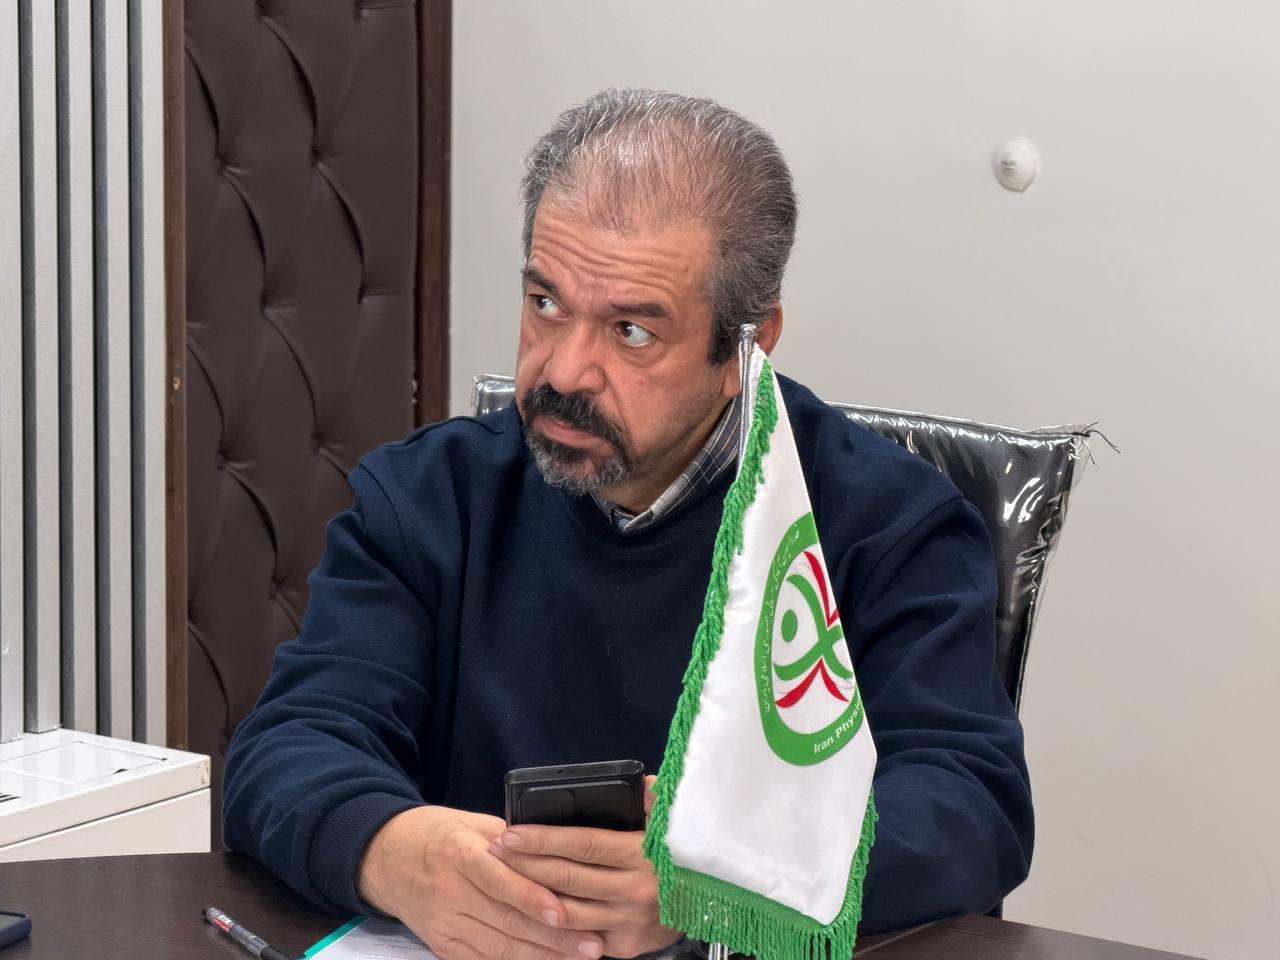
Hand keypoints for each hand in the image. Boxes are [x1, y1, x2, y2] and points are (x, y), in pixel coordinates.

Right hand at [357, 805, 606, 959]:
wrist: (387, 858)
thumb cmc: (440, 834)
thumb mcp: (473, 824)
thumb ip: (513, 841)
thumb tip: (558, 851)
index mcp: (458, 853)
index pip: (498, 880)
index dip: (531, 898)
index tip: (563, 912)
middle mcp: (449, 892)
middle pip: (506, 920)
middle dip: (554, 936)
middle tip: (593, 944)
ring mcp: (444, 924)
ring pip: (499, 948)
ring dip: (543, 956)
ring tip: (581, 957)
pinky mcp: (442, 946)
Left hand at [493, 777, 680, 958]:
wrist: (715, 903)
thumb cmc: (684, 854)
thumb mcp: (674, 819)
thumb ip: (655, 797)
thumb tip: (639, 782)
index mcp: (642, 855)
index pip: (582, 845)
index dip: (543, 838)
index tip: (512, 832)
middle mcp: (634, 891)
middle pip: (566, 878)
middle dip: (525, 864)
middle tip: (497, 851)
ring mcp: (628, 922)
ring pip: (566, 912)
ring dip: (530, 894)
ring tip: (505, 877)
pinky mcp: (625, 946)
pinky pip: (579, 935)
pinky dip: (553, 922)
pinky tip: (532, 907)